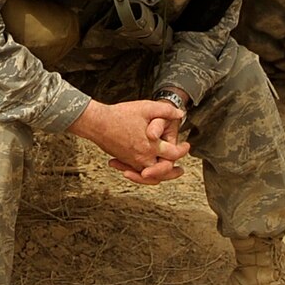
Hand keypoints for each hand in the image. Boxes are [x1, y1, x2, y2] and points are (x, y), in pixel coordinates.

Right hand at [67, 98, 189, 184]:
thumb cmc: (120, 115)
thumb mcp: (146, 108)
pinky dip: (144, 175)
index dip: (182, 150)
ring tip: (165, 174)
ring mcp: (133, 161)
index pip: (173, 154)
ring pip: (150, 176)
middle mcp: (143, 157)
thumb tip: (180, 114)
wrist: (98, 123)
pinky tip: (147, 171)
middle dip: (173, 172)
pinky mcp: (125, 161)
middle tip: (180, 170)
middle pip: (163, 171)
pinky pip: (138, 173)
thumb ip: (165, 111)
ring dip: (160, 176)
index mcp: (151, 146)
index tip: (186, 146)